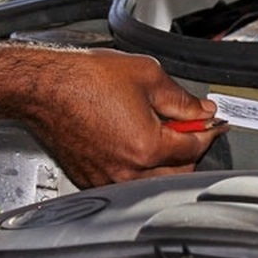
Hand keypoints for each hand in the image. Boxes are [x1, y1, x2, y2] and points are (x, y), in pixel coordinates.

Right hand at [24, 48, 225, 188]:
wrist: (44, 87)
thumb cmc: (84, 79)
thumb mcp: (147, 76)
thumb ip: (182, 98)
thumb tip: (201, 110)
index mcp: (147, 147)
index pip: (195, 146)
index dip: (209, 130)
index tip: (214, 122)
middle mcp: (128, 171)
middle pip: (180, 172)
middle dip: (190, 149)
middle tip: (187, 125)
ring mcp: (108, 178)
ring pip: (155, 181)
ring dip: (166, 162)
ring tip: (158, 131)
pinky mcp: (91, 179)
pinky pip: (128, 181)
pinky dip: (139, 167)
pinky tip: (134, 141)